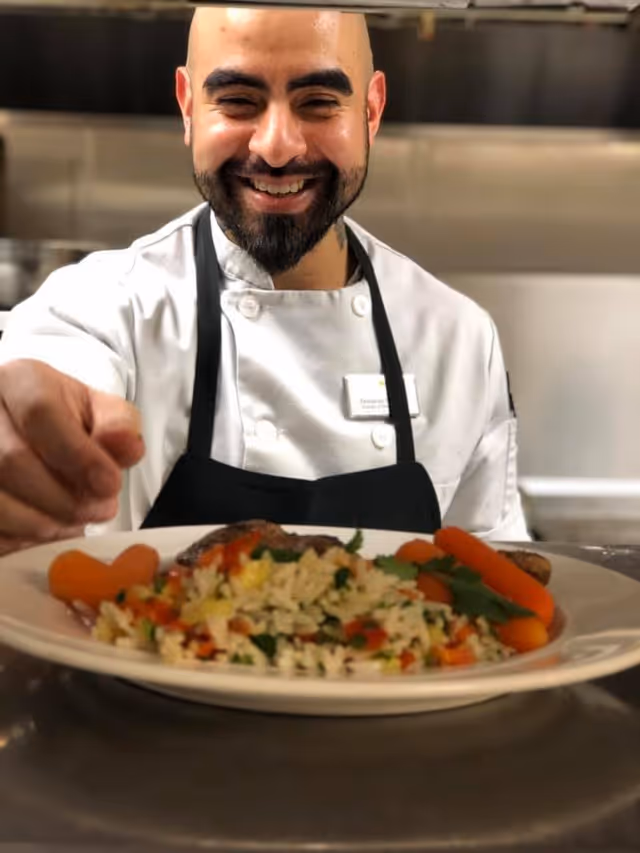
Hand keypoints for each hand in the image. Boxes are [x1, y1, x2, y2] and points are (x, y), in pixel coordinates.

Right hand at [0, 359, 144, 555]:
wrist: (32, 432)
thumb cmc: (68, 422)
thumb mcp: (101, 413)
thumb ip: (119, 427)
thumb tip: (126, 447)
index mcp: (19, 381)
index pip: (40, 413)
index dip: (78, 455)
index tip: (109, 485)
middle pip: (11, 461)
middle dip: (64, 498)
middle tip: (99, 510)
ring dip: (41, 523)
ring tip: (74, 523)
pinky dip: (19, 538)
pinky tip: (45, 531)